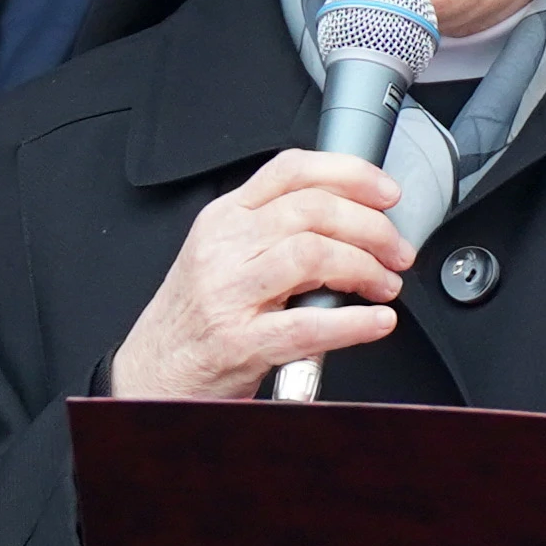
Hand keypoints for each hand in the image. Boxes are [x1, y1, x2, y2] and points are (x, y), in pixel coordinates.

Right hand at [110, 149, 412, 401]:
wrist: (149, 375)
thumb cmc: (193, 318)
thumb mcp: (222, 255)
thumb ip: (273, 229)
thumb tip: (349, 218)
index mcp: (224, 218)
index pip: (290, 169)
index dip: (349, 173)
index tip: (386, 193)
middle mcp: (224, 248)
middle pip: (312, 210)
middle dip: (371, 227)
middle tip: (397, 251)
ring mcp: (228, 294)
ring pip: (311, 255)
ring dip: (364, 267)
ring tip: (384, 285)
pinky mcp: (238, 343)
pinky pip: (305, 325)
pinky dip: (352, 324)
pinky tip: (375, 322)